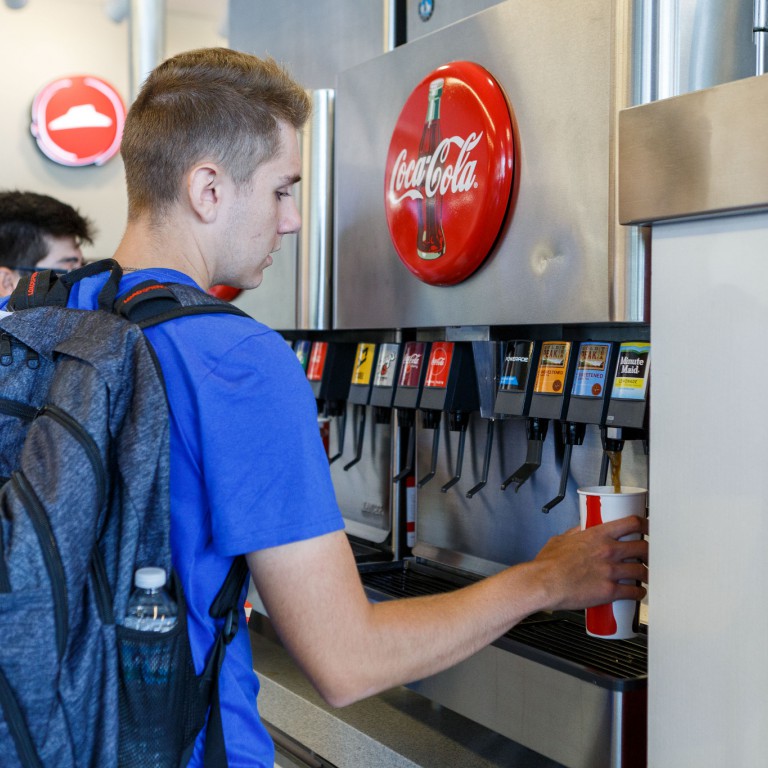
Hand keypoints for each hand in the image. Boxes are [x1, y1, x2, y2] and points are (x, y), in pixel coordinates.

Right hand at [531, 515, 647, 611]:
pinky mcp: (610, 591)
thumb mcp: (560, 539)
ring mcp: (611, 571)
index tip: (647, 527)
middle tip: (647, 555)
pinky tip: (638, 593)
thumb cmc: (548, 564)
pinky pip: (634, 592)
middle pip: (642, 547)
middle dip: (648, 551)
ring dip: (646, 574)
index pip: (631, 523)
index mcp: (598, 535)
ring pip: (642, 571)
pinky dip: (639, 593)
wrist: (544, 583)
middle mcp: (608, 551)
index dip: (644, 524)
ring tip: (645, 576)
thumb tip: (581, 529)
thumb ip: (575, 533)